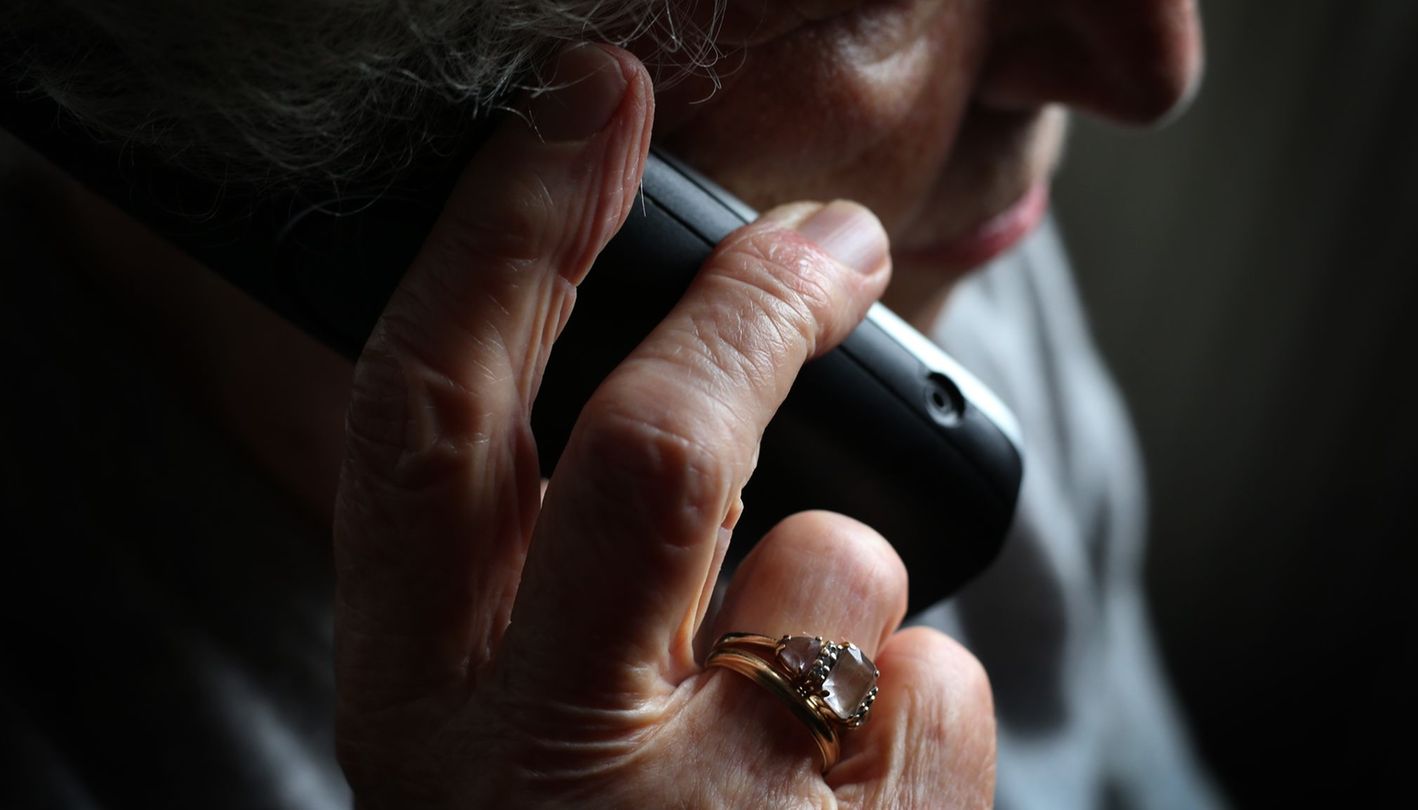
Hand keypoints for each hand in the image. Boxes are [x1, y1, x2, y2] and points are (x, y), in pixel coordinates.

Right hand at [333, 44, 995, 807]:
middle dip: (748, 305)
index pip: (430, 416)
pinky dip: (920, 698)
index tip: (585, 105)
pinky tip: (852, 790)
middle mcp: (530, 773)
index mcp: (417, 703)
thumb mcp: (505, 721)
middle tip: (833, 240)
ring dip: (843, 580)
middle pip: (649, 451)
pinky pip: (938, 678)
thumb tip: (687, 402)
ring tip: (794, 698)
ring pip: (837, 562)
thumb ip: (542, 570)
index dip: (506, 233)